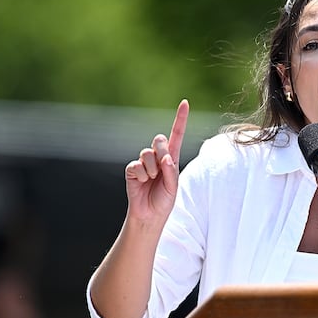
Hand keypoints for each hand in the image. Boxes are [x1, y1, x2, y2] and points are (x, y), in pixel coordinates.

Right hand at [124, 99, 188, 225]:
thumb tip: (165, 157)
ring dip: (152, 168)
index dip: (180, 119)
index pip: (176, 134)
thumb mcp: (173, 186)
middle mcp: (158, 157)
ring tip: (152, 180)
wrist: (150, 215)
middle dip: (162, 152)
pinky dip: (142, 176)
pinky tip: (142, 183)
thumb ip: (171, 171)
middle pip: (159, 139)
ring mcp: (144, 162)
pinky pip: (137, 165)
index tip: (185, 102)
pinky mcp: (132, 169)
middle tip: (162, 169)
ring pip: (147, 152)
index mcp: (172, 158)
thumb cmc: (164, 200)